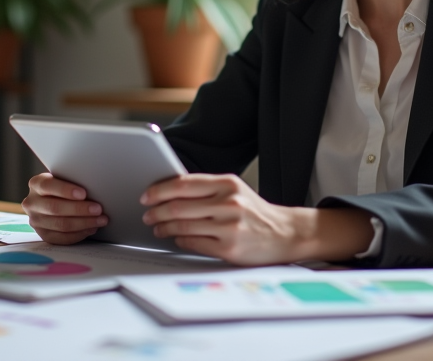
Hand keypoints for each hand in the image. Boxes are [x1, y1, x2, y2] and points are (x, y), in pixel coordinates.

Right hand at [22, 172, 107, 244]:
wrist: (53, 199)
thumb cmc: (63, 187)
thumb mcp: (64, 179)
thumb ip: (72, 181)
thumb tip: (93, 187)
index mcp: (36, 184)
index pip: (48, 186)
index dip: (66, 190)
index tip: (83, 193)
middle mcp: (32, 203)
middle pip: (55, 208)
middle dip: (79, 209)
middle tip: (98, 209)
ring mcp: (35, 220)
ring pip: (60, 224)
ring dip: (83, 223)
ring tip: (100, 220)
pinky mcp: (43, 234)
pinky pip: (62, 238)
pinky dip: (79, 234)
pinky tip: (91, 228)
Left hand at [141, 174, 374, 265]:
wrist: (286, 233)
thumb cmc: (254, 212)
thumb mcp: (234, 191)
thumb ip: (206, 189)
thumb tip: (168, 191)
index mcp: (227, 184)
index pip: (183, 184)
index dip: (159, 190)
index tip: (146, 195)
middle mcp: (228, 203)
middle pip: (178, 206)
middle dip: (156, 211)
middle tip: (147, 214)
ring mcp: (229, 227)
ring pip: (183, 226)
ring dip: (164, 227)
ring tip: (157, 227)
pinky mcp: (229, 249)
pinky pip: (193, 244)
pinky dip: (179, 240)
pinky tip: (175, 238)